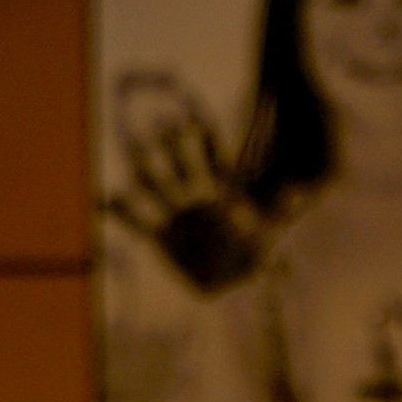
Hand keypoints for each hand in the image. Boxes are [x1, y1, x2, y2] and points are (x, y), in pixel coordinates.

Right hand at [107, 71, 263, 290]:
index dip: (205, 139)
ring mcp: (178, 215)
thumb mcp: (272, 233)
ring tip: (128, 153)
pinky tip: (104, 199)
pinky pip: (139, 222)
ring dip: (143, 170)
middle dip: (170, 145)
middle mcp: (196, 198)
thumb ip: (282, 210)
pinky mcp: (163, 237)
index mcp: (223, 192)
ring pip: (156, 186)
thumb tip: (297, 193)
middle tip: (159, 123)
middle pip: (180, 164)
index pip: (213, 159)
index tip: (195, 118)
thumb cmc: (254, 258)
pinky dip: (121, 212)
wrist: (230, 283)